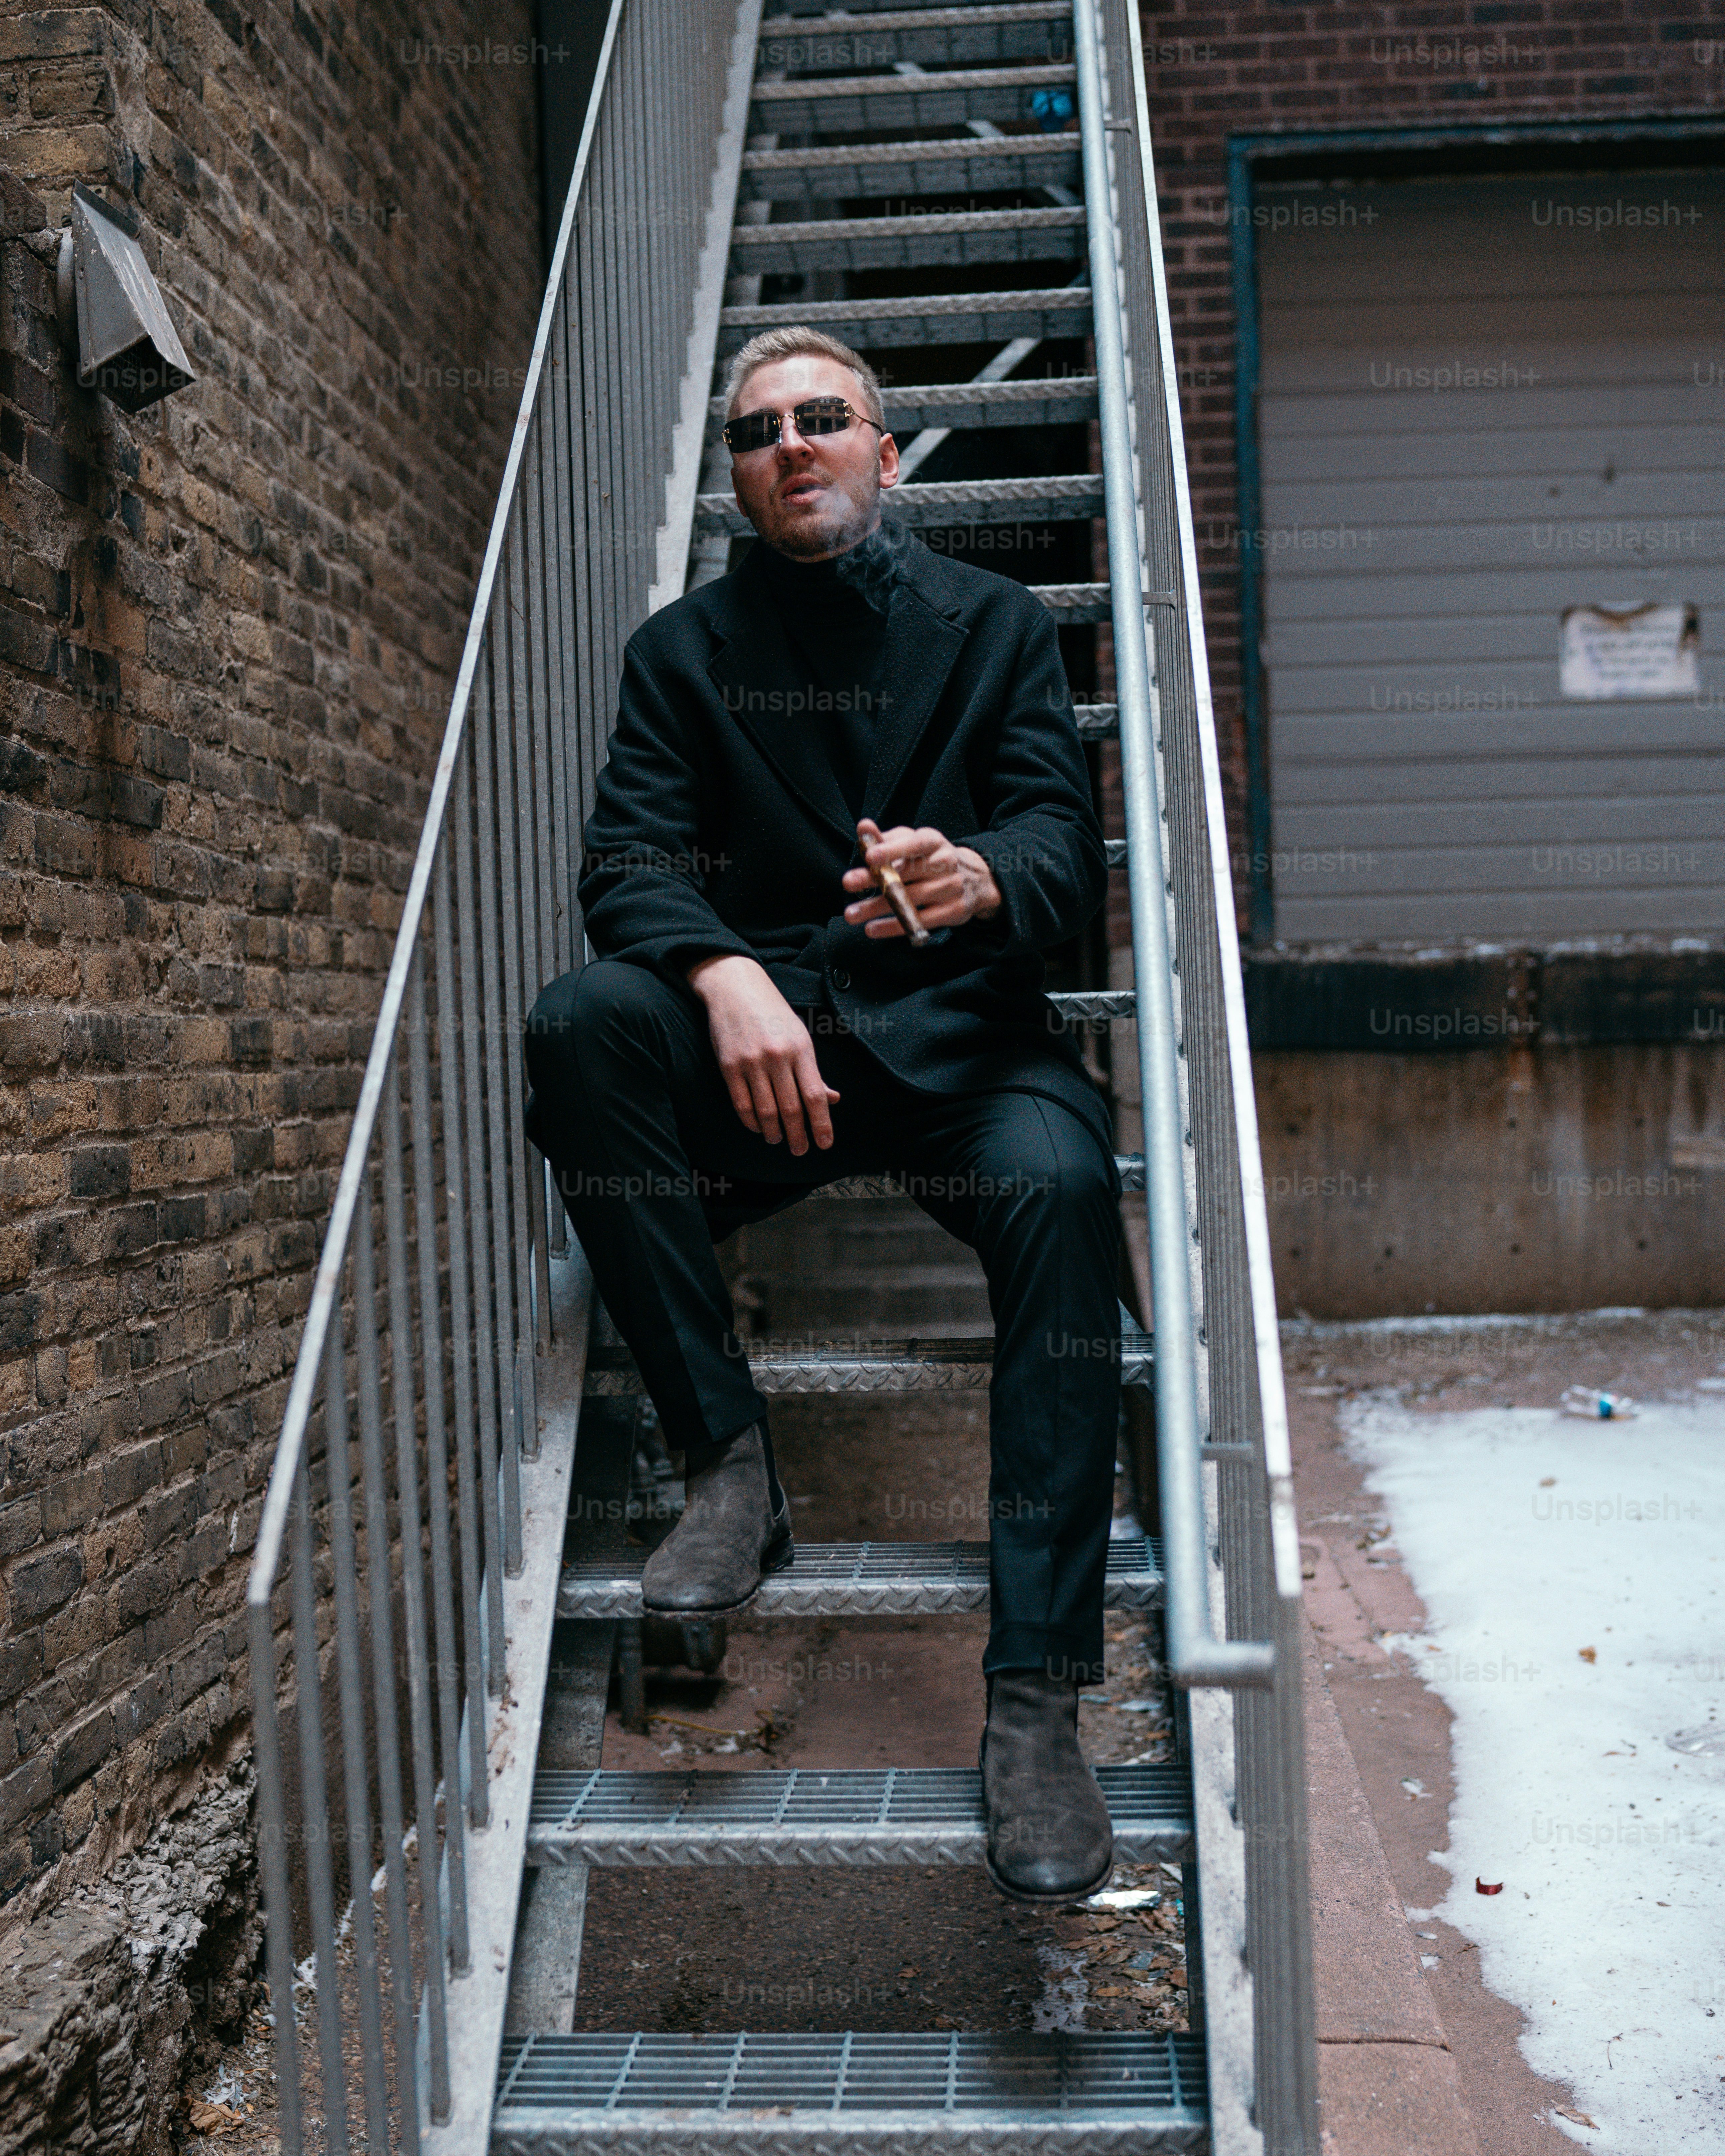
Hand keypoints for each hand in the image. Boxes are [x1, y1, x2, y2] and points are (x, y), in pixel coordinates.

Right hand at [685, 954, 839, 1152]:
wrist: (735, 987)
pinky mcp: (729, 1066)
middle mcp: (778, 1057)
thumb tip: (832, 1099)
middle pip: (791, 1108)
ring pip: (766, 1111)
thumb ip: (813, 1070)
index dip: (821, 1124)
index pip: (815, 1095)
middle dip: (798, 1135)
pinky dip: (751, 1122)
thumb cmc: (772, 1013)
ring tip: (778, 1140)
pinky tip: (758, 1127)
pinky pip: (741, 1104)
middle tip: (801, 1150)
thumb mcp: (800, 1036)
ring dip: (774, 1133)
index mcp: (801, 1049)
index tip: (825, 1144)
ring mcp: (751, 1062)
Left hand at [841, 818, 1002, 937]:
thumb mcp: (913, 843)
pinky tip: (872, 928)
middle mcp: (945, 863)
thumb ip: (886, 838)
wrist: (974, 879)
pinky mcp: (953, 911)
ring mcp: (951, 888)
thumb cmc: (932, 858)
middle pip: (907, 873)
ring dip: (877, 907)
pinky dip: (893, 927)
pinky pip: (919, 921)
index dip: (892, 850)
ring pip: (910, 899)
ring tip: (851, 914)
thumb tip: (863, 827)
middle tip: (847, 882)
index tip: (869, 856)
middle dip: (875, 879)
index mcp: (933, 842)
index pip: (913, 844)